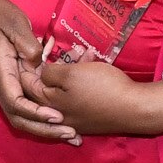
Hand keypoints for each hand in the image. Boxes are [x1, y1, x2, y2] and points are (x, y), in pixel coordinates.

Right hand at [0, 0, 70, 144]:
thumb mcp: (14, 22)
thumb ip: (27, 43)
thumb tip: (37, 62)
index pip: (16, 103)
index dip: (37, 114)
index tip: (58, 116)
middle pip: (19, 119)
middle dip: (44, 130)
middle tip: (72, 134)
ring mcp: (2, 85)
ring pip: (20, 116)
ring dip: (44, 128)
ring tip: (69, 132)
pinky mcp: (8, 83)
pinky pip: (23, 106)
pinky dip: (40, 116)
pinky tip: (58, 119)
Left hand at [33, 55, 162, 137]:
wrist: (135, 108)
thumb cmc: (101, 89)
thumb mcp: (70, 75)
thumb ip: (49, 73)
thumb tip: (40, 73)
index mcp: (48, 104)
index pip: (28, 83)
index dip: (31, 62)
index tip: (39, 44)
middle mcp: (57, 115)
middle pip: (48, 84)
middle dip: (57, 62)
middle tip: (68, 48)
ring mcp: (74, 117)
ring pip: (66, 86)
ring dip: (75, 67)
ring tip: (87, 53)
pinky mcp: (90, 116)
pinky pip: (80, 93)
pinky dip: (84, 78)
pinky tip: (93, 63)